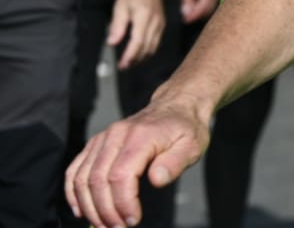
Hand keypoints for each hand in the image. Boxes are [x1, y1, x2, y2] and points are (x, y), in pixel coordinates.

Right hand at [65, 97, 209, 227]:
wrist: (176, 106)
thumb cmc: (185, 128)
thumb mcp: (192, 145)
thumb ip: (175, 163)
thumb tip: (156, 180)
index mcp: (140, 136)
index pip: (121, 176)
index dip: (123, 203)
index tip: (133, 220)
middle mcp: (116, 135)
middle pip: (98, 180)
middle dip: (106, 210)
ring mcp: (103, 138)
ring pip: (83, 178)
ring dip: (89, 207)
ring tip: (104, 225)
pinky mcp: (96, 143)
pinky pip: (75, 170)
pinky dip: (74, 192)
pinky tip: (81, 210)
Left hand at [109, 0, 164, 69]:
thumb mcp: (120, 7)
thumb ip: (117, 25)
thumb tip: (112, 43)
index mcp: (144, 16)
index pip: (138, 41)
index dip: (130, 55)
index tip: (121, 64)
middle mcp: (155, 22)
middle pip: (147, 47)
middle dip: (135, 60)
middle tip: (123, 66)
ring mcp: (161, 24)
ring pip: (153, 47)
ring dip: (142, 57)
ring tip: (129, 62)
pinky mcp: (162, 25)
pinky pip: (156, 42)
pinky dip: (147, 51)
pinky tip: (138, 54)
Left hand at [180, 0, 219, 23]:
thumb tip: (186, 13)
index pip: (201, 9)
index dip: (193, 16)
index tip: (185, 20)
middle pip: (206, 12)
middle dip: (196, 15)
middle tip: (185, 16)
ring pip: (209, 10)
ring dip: (200, 13)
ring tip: (190, 9)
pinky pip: (211, 6)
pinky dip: (203, 9)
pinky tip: (196, 5)